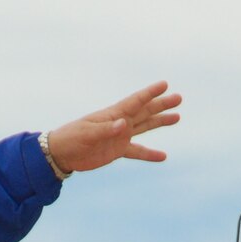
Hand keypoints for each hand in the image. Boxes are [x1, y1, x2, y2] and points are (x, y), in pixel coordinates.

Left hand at [45, 81, 181, 174]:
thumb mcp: (88, 134)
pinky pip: (138, 151)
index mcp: (113, 114)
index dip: (150, 93)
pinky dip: (150, 154)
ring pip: (145, 126)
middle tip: (179, 98)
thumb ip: (107, 129)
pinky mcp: (117, 150)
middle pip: (145, 111)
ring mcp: (120, 136)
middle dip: (161, 104)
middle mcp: (120, 122)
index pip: (136, 101)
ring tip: (177, 117)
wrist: (61, 153)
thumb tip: (125, 125)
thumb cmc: (71, 138)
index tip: (165, 85)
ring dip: (160, 121)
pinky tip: (163, 156)